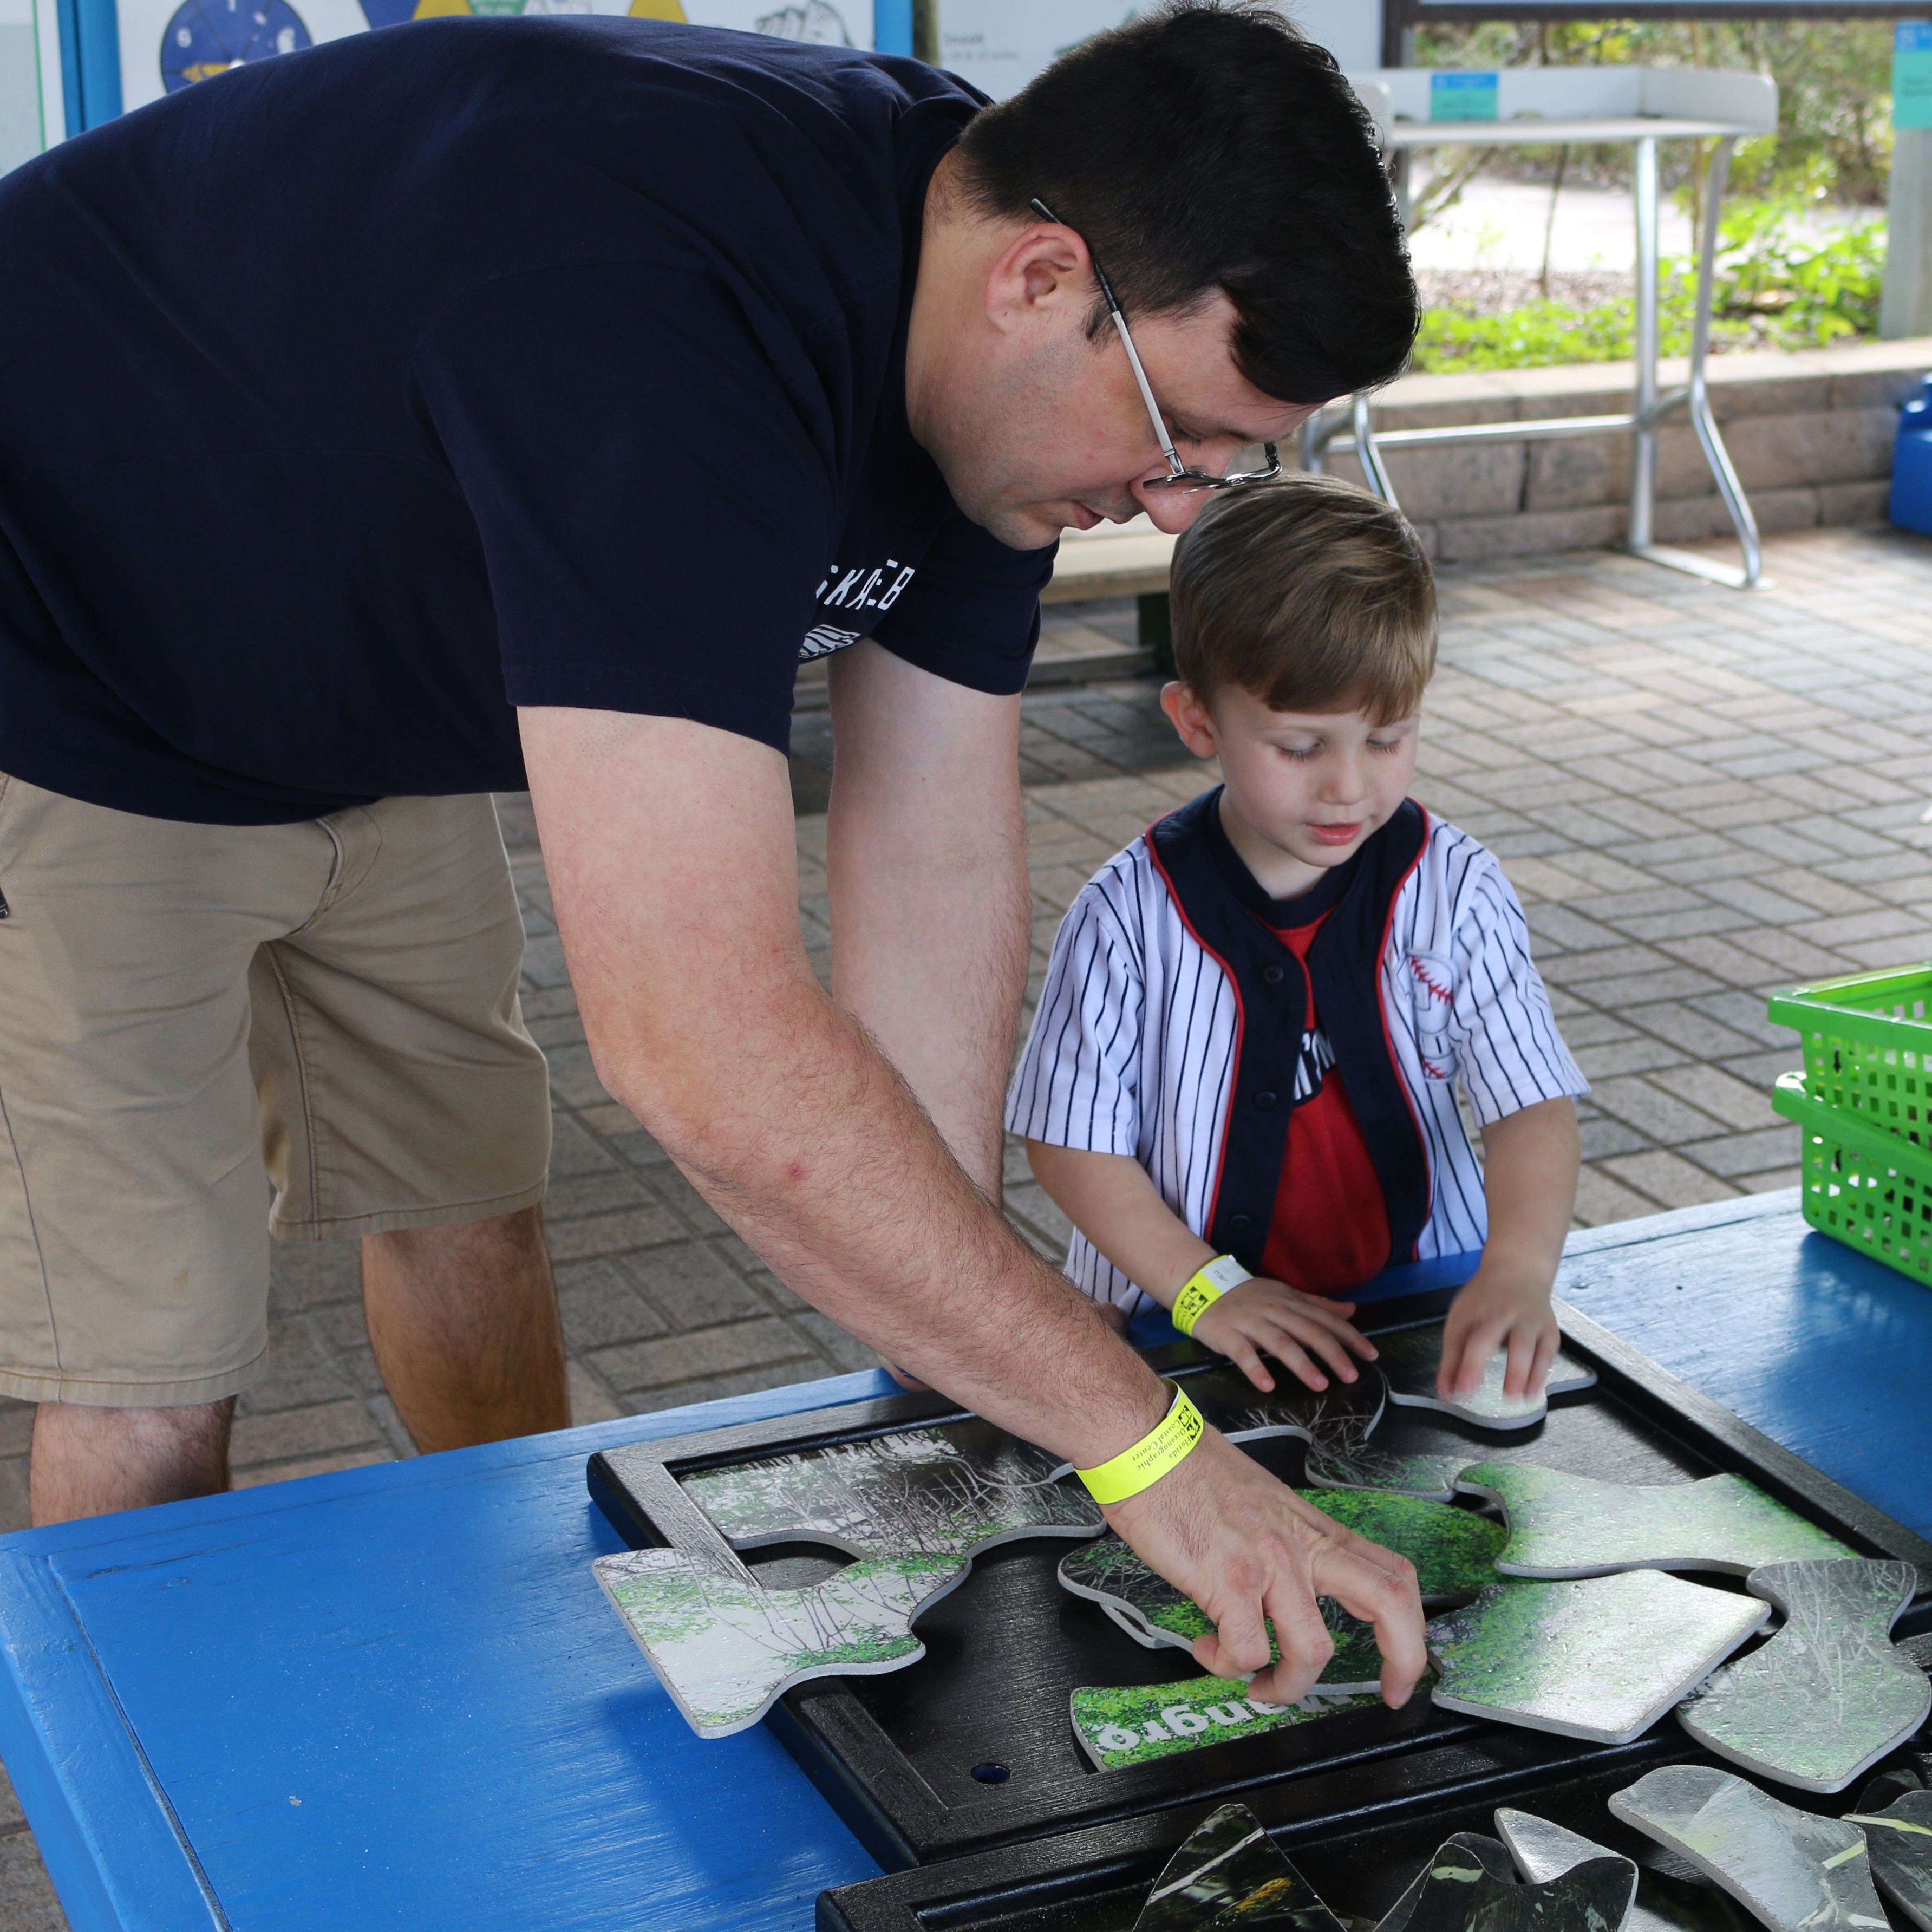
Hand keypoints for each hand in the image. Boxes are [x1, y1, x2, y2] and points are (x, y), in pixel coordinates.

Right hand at [1106, 1427, 1426, 1707]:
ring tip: (1256, 1684)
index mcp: (1312, 1528)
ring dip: (1286, 1687)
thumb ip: (1283, 1545)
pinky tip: (1207, 1648)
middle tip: (1387, 1695)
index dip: (1413, 1627)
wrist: (1145, 1442)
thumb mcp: (1259, 1502)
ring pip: (1313, 1650)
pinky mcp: (1228, 1580)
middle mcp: (1301, 1545)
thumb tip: (1280, 1593)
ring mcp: (1269, 1563)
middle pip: (1390, 1602)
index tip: (1402, 1668)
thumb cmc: (1186, 1467)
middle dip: (1403, 1660)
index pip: (1391, 1573)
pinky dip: (1227, 1665)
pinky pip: (1247, 1650)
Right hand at [1188, 1277, 1377, 1392]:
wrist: (1202, 1286)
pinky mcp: (1227, 1335)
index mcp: (1289, 1301)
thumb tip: (1351, 1310)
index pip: (1325, 1319)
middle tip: (1351, 1375)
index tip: (1370, 1354)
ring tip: (1320, 1384)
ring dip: (1301, 1363)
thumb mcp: (1285, 1294)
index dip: (1349, 1336)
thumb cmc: (1249, 1296)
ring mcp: (1250, 1322)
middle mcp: (1273, 1310)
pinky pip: (1243, 1353)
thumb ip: (1317, 1304)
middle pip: (1307, 1331)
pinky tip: (1268, 1385)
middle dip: (1332, 1353)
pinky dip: (1256, 1369)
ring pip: (1279, 1342)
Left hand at [1438, 1269, 1559, 1399]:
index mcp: (1473, 1309)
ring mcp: (1527, 1319)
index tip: (1452, 1388)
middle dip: (1475, 1362)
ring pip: (1523, 1344)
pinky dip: (1540, 1374)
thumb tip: (1445, 1392)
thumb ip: (1452, 1357)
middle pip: (1486, 1336)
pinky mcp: (1549, 1330)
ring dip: (1517, 1370)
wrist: (1519, 1270)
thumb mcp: (1462, 1319)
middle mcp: (1501, 1312)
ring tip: (1510, 1395)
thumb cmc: (1486, 1300)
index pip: (1458, 1337)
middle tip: (1468, 1388)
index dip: (1453, 1363)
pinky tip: (1531, 1392)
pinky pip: (1546, 1353)